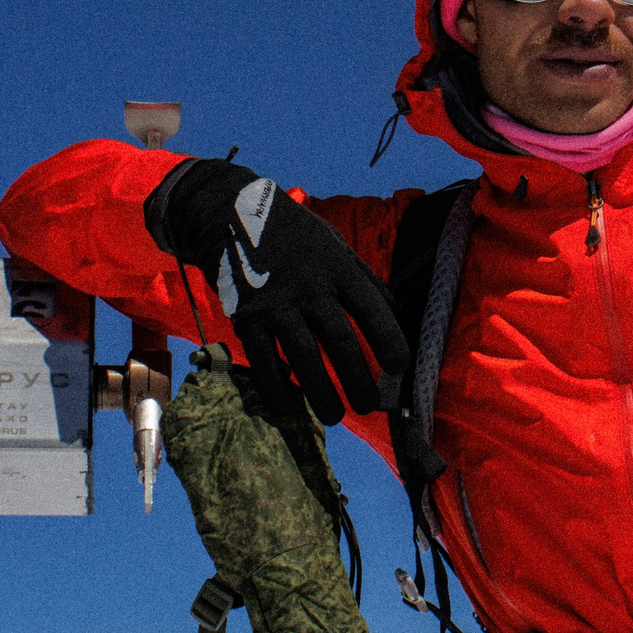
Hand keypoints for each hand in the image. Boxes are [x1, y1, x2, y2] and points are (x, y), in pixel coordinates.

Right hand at [150, 159, 410, 424]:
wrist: (231, 216)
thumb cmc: (296, 237)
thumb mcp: (335, 247)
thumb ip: (365, 281)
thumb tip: (401, 316)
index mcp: (337, 268)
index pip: (372, 308)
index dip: (390, 340)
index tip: (401, 368)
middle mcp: (309, 287)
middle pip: (339, 339)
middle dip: (358, 378)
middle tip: (370, 407)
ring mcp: (275, 303)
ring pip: (302, 355)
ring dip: (320, 391)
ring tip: (335, 415)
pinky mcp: (245, 317)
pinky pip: (262, 359)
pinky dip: (276, 386)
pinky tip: (289, 405)